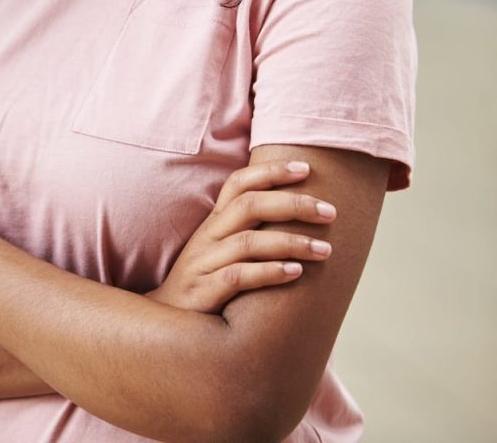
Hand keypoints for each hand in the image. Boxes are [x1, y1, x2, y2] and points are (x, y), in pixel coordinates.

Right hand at [149, 160, 335, 313]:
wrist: (166, 327)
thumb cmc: (206, 284)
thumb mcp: (222, 250)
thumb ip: (251, 231)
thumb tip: (300, 216)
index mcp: (215, 221)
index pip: (240, 183)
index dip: (271, 171)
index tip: (307, 168)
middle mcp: (208, 236)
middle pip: (250, 205)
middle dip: (293, 204)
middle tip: (330, 211)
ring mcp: (204, 263)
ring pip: (249, 242)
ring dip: (291, 242)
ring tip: (325, 250)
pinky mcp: (203, 293)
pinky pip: (237, 277)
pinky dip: (268, 273)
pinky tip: (295, 274)